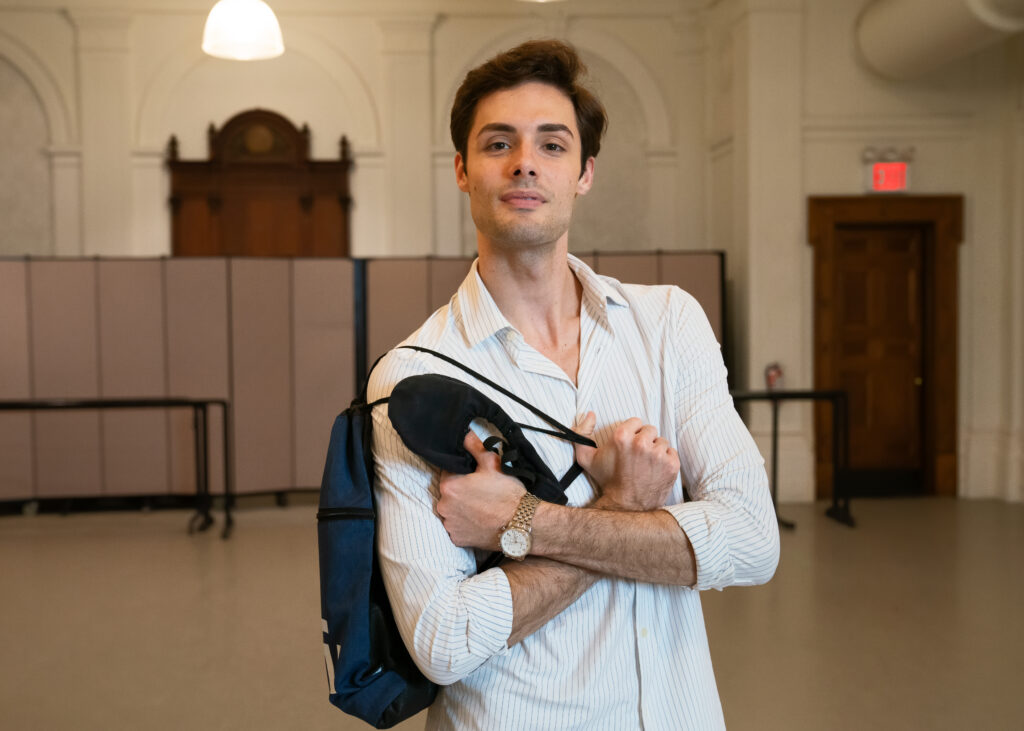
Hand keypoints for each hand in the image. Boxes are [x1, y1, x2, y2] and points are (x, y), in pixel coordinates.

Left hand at [436, 431, 526, 549]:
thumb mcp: (493, 463)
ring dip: (462, 508)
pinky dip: (465, 524)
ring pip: (452, 511)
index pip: (448, 472)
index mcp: (449, 486)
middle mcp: (444, 507)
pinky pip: (457, 528)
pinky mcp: (458, 540)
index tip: (474, 478)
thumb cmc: (507, 494)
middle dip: (461, 491)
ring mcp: (450, 525)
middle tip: (481, 492)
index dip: (462, 473)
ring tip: (482, 508)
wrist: (520, 524)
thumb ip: (475, 447)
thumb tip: (466, 435)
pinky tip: (480, 520)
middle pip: (448, 493)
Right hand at [573, 412, 679, 510]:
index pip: (636, 422)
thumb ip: (582, 433)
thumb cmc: (608, 481)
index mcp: (621, 436)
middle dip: (645, 440)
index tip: (629, 445)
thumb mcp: (586, 458)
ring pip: (662, 442)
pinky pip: (672, 452)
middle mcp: (641, 443)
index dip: (632, 433)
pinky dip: (666, 460)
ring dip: (656, 451)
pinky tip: (655, 470)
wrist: (626, 506)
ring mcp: (658, 454)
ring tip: (646, 465)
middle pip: (650, 430)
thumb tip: (590, 413)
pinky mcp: (671, 464)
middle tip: (638, 457)